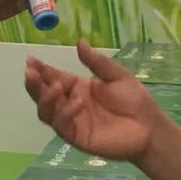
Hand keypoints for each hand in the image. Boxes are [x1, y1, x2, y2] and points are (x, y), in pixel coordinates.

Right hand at [25, 40, 165, 163]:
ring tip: (55, 86)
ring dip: (46, 99)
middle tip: (30, 73)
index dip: (41, 70)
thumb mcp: (116, 76)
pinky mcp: (77, 137)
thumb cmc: (134, 101)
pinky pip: (62, 126)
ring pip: (46, 112)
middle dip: (34, 84)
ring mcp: (72, 121)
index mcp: (77, 87)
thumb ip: (96, 62)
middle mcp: (70, 104)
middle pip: (43, 95)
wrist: (149, 127)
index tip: (31, 60)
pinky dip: (65, 113)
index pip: (53, 77)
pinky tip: (76, 103)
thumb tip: (80, 42)